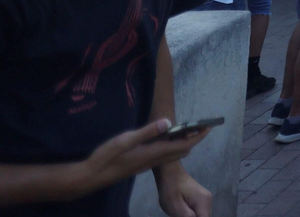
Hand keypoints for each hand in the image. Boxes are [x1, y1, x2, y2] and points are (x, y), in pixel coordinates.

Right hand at [77, 120, 210, 196]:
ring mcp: (146, 164)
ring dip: (182, 144)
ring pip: (171, 155)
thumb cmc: (107, 157)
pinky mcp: (140, 165)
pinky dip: (170, 148)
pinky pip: (162, 156)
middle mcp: (153, 160)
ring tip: (187, 131)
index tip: (208, 128)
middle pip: (180, 152)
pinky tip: (165, 140)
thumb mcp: (125, 140)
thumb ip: (147, 132)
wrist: (91, 176)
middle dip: (193, 140)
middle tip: (200, 127)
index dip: (196, 137)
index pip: (181, 146)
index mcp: (152, 153)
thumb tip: (169, 122)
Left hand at [156, 161, 212, 216]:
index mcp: (203, 202)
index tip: (181, 216)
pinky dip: (191, 214)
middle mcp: (208, 200)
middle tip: (178, 214)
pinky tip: (181, 211)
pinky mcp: (200, 198)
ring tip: (179, 212)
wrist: (169, 172)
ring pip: (201, 215)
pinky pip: (198, 211)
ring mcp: (205, 198)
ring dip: (191, 216)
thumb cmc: (170, 189)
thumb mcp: (175, 207)